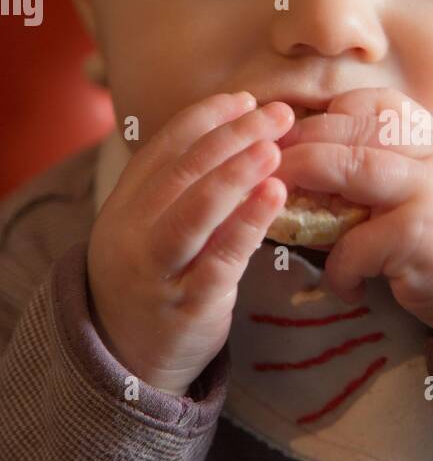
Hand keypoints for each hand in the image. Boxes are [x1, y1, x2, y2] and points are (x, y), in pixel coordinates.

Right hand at [87, 92, 294, 395]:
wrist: (127, 361)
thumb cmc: (156, 284)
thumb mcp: (154, 232)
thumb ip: (185, 192)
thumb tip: (243, 139)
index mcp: (125, 205)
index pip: (164, 148)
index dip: (206, 118)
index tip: (245, 99)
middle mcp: (132, 233)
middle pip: (183, 171)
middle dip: (234, 136)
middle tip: (279, 114)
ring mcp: (157, 270)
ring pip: (194, 211)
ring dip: (237, 173)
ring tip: (275, 147)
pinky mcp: (186, 305)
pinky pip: (219, 259)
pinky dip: (248, 224)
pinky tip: (276, 197)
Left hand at [276, 88, 432, 357]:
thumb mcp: (425, 192)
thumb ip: (385, 171)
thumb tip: (306, 164)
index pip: (378, 104)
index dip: (330, 113)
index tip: (294, 132)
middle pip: (356, 130)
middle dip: (302, 142)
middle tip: (264, 163)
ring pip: (353, 167)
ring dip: (306, 181)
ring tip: (278, 205)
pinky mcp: (422, 234)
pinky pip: (358, 241)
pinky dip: (339, 265)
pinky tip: (342, 283)